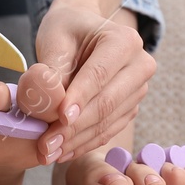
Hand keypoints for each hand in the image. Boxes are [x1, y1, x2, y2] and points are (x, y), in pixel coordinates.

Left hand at [25, 0, 155, 163]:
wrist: (80, 31)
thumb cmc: (66, 30)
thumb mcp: (54, 40)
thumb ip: (52, 72)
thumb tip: (48, 105)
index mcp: (124, 40)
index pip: (99, 74)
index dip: (79, 99)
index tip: (59, 119)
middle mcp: (140, 65)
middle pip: (106, 102)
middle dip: (74, 127)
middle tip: (45, 145)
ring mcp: (138, 90)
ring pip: (107, 122)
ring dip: (76, 141)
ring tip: (47, 153)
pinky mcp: (130, 108)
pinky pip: (107, 130)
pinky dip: (84, 144)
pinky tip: (62, 152)